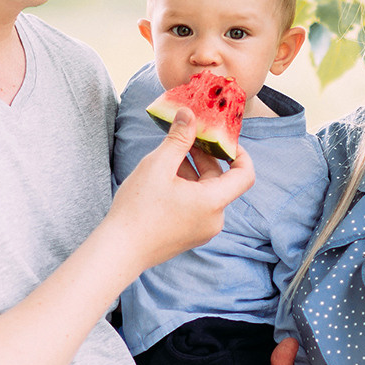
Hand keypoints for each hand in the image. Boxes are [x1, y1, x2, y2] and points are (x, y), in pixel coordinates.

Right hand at [106, 109, 255, 269]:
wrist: (119, 250)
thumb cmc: (138, 209)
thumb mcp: (158, 165)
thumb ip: (178, 138)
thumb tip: (190, 114)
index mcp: (213, 202)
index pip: (245, 174)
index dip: (239, 153)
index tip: (222, 139)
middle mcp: (214, 219)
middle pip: (220, 181)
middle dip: (204, 157)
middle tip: (185, 138)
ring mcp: (202, 230)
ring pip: (206, 193)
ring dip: (192, 172)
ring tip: (168, 156)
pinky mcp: (189, 236)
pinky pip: (197, 206)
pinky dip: (186, 189)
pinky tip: (163, 179)